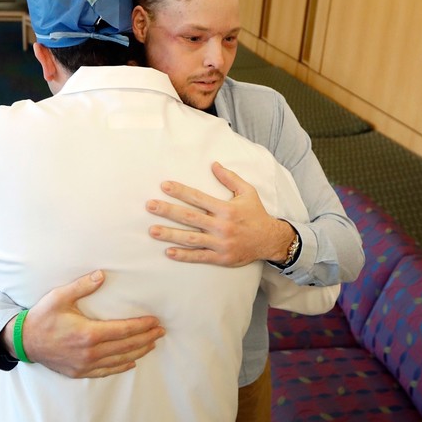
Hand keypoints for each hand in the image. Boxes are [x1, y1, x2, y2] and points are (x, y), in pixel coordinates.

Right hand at [2, 270, 164, 377]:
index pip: (123, 330)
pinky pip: (106, 371)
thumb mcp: (60, 297)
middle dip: (146, 338)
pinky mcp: (80, 372)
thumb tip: (102, 275)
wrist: (24, 341)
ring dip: (138, 351)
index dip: (142, 326)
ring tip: (152, 344)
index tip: (155, 321)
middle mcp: (90, 352)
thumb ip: (82, 286)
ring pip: (119, 359)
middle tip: (161, 331)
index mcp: (88, 333)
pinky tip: (131, 361)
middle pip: (126, 346)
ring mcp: (85, 364)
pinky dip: (121, 366)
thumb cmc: (42, 317)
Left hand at [146, 162, 294, 265]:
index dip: (181, 191)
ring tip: (152, 230)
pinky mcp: (221, 258)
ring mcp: (220, 243)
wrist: (270, 240)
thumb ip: (230, 178)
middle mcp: (222, 226)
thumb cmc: (256, 214)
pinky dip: (184, 255)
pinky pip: (199, 256)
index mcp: (226, 209)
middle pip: (190, 217)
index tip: (164, 185)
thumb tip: (213, 164)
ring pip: (191, 238)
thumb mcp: (247, 192)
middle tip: (150, 206)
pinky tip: (168, 252)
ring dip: (170, 234)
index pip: (198, 198)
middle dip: (168, 210)